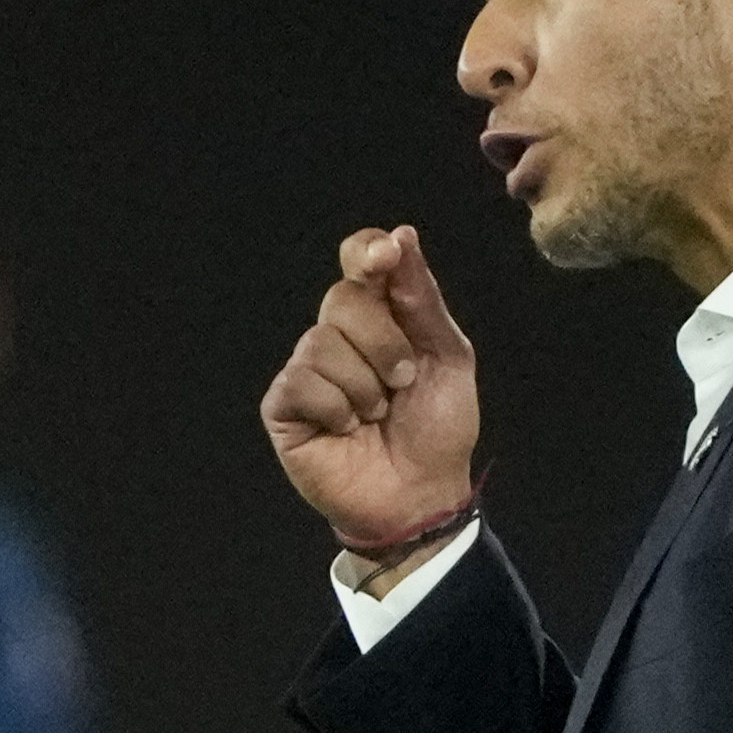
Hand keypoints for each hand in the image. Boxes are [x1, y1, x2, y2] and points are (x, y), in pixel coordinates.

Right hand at [260, 226, 480, 555]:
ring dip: (365, 387)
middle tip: (402, 383)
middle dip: (385, 343)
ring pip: (323, 343)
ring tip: (374, 417)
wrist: (421, 495)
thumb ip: (422, 299)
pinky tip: (345, 431)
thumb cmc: (437, 430)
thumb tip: (400, 236)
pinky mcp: (284, 406)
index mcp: (380, 315)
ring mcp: (308, 369)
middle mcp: (338, 334)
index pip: (359, 259)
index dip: (366, 252)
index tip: (384, 261)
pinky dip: (337, 410)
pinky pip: (304, 382)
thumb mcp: (448, 357)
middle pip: (343, 298)